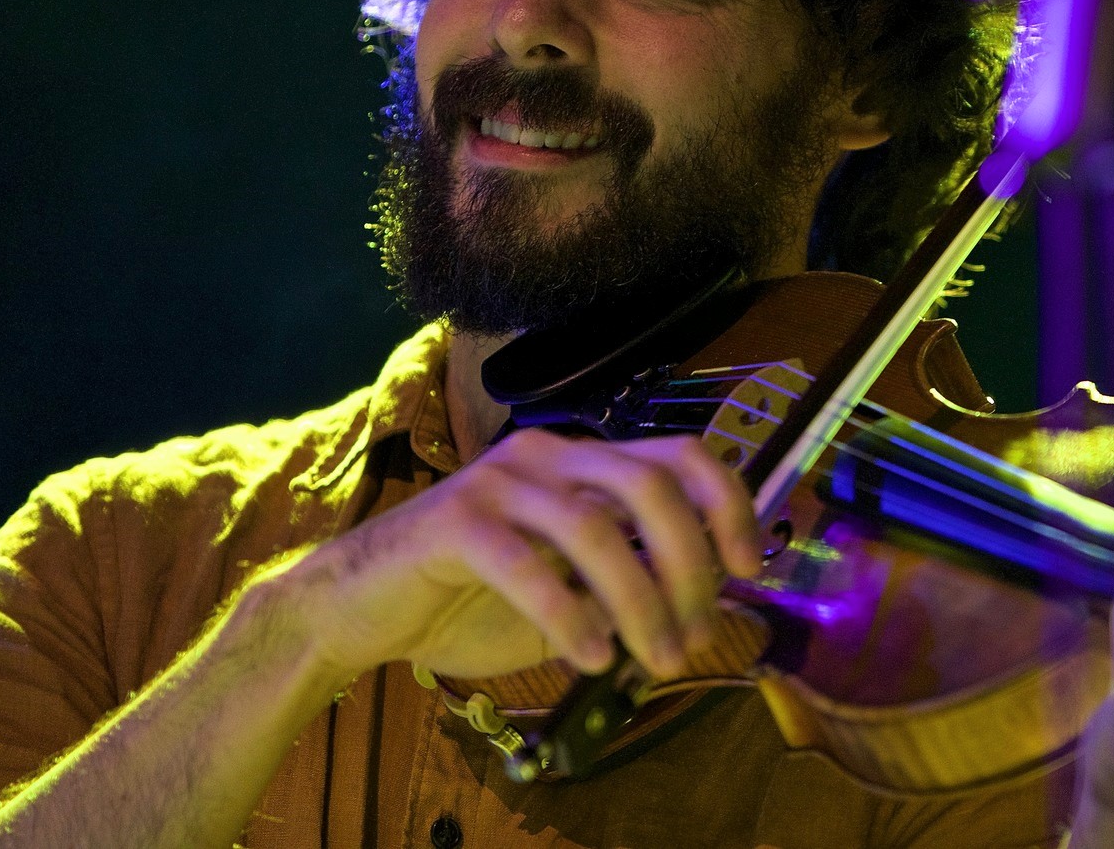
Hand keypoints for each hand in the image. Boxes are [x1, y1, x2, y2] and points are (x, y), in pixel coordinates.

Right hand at [279, 428, 762, 687]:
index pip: (681, 456)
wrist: (365, 608)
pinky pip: (526, 564)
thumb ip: (629, 586)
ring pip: (594, 526)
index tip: (749, 569)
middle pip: (650, 486)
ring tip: (654, 659)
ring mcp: (499, 482)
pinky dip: (569, 613)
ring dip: (639, 601)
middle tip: (695, 635)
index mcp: (584, 461)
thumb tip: (704, 607)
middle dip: (689, 567)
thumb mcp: (572, 591)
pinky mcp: (454, 522)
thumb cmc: (473, 598)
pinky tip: (589, 656)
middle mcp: (549, 455)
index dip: (728, 505)